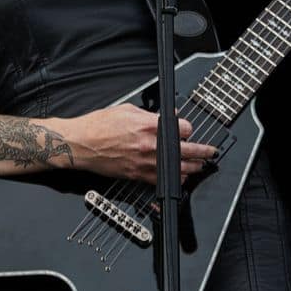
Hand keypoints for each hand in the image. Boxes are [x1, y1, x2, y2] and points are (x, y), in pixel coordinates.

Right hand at [60, 103, 219, 184]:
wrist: (80, 144)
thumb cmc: (98, 125)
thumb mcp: (127, 109)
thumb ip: (151, 114)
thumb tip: (168, 116)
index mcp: (148, 125)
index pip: (183, 128)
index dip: (189, 128)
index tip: (189, 129)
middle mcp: (149, 145)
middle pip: (187, 151)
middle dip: (203, 151)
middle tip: (211, 151)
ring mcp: (144, 163)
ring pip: (178, 169)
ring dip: (193, 168)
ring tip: (201, 166)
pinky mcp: (136, 175)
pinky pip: (163, 181)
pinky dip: (175, 180)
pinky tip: (181, 177)